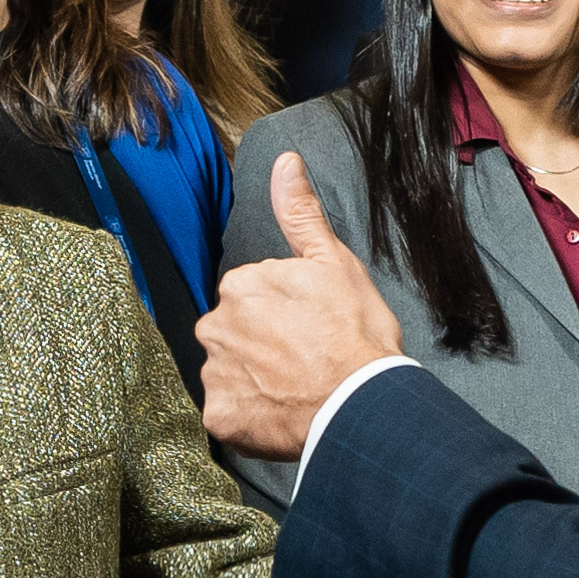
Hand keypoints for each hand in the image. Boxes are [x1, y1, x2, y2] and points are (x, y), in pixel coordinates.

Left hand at [198, 156, 410, 459]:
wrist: (363, 403)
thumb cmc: (356, 334)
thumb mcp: (334, 262)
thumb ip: (301, 214)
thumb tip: (285, 161)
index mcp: (240, 285)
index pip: (253, 297)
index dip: (284, 314)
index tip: (310, 328)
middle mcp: (216, 325)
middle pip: (236, 333)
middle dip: (263, 346)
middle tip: (305, 360)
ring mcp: (216, 373)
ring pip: (232, 372)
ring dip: (256, 381)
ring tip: (296, 388)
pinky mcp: (221, 416)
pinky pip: (229, 413)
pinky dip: (251, 416)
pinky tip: (282, 413)